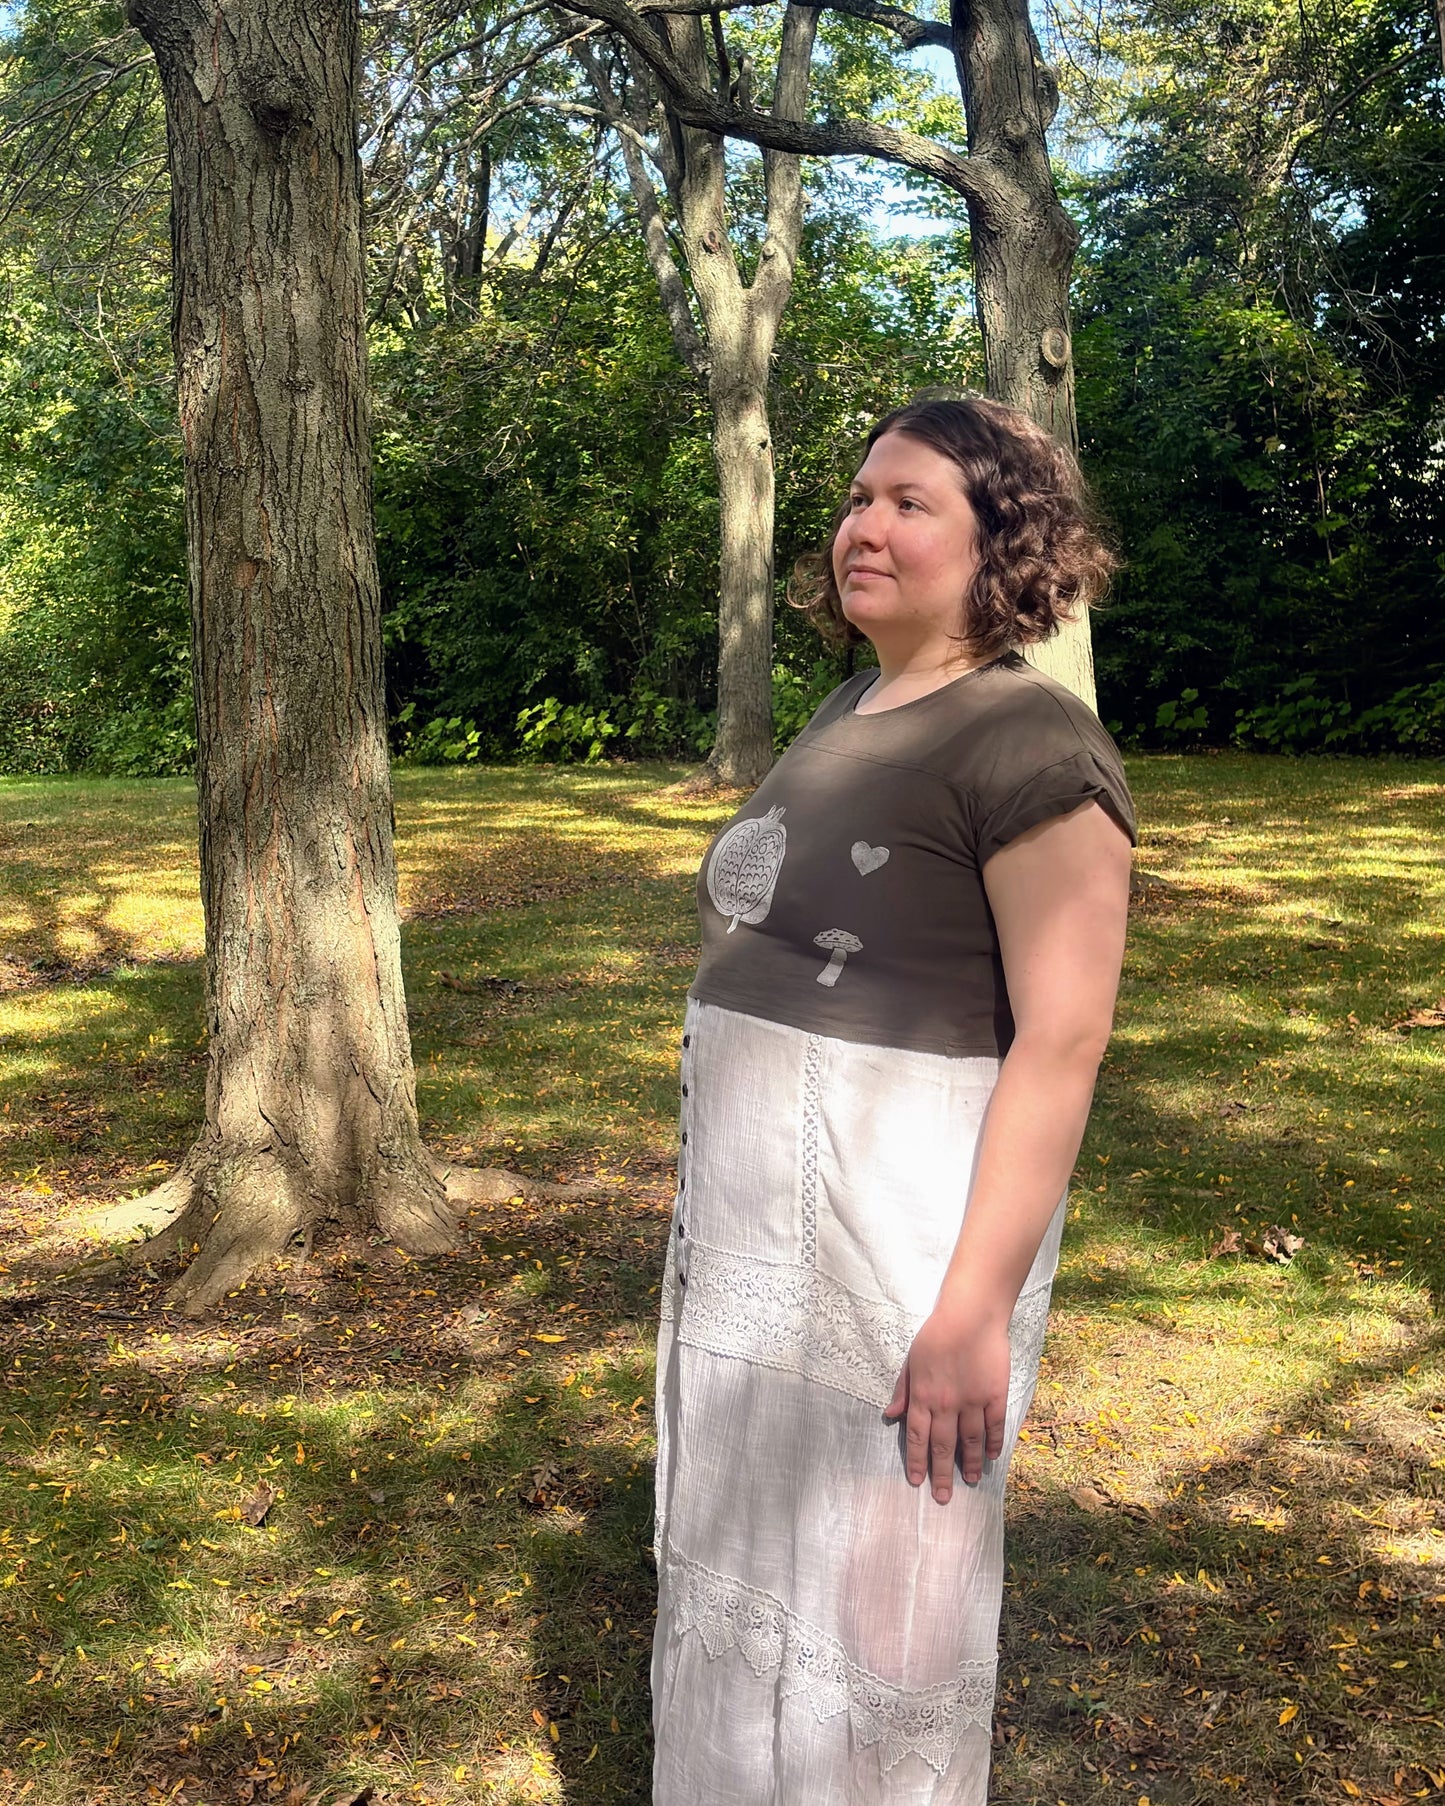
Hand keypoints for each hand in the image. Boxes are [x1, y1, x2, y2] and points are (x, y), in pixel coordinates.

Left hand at [883, 1301, 1010, 1500]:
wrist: (970, 1316)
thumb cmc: (937, 1334)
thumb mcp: (911, 1361)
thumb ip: (903, 1391)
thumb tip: (890, 1416)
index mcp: (923, 1396)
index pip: (917, 1437)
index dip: (916, 1461)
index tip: (917, 1482)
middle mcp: (946, 1404)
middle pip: (942, 1447)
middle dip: (941, 1475)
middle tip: (943, 1498)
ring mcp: (972, 1401)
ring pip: (970, 1441)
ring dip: (968, 1464)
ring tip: (969, 1481)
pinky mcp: (994, 1395)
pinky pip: (994, 1426)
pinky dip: (993, 1443)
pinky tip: (991, 1457)